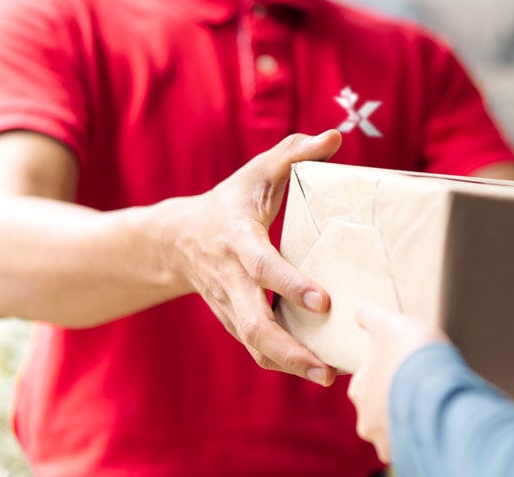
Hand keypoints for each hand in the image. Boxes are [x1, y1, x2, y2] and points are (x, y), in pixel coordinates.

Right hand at [168, 130, 341, 385]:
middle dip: (289, 349)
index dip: (290, 284)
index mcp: (237, 239)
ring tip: (328, 376)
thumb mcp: (258, 171)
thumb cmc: (230, 201)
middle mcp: (230, 279)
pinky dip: (284, 363)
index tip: (323, 300)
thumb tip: (336, 136)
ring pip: (255, 344)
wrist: (177, 239)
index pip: (263, 265)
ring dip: (290, 364)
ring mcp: (230, 305)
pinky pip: (258, 348)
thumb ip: (295, 153)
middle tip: (326, 366)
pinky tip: (318, 369)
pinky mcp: (235, 321)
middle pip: (255, 324)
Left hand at [348, 302, 448, 462]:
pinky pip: (416, 443)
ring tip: (432, 403)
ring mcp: (387, 440)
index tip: (404, 365)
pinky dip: (425, 433)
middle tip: (419, 384)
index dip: (386, 370)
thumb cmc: (410, 354)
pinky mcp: (410, 454)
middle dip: (397, 399)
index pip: (366, 380)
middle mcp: (367, 420)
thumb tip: (360, 309)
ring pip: (397, 429)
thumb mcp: (389, 323)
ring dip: (411, 418)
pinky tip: (438, 419)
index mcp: (359, 389)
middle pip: (380, 408)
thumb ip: (371, 316)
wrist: (438, 388)